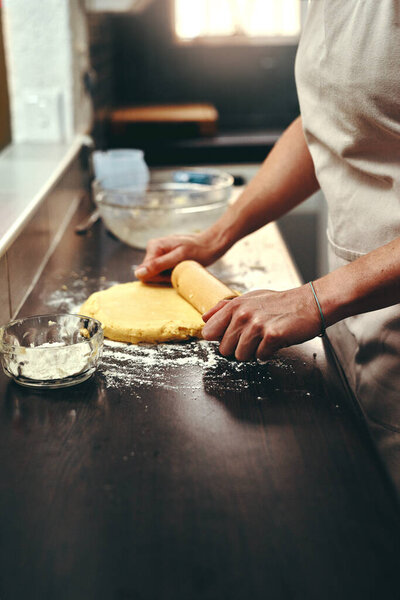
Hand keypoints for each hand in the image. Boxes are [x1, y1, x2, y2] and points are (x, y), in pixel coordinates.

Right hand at [134, 231, 224, 282]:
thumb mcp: (179, 258)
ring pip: (157, 274)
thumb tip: (138, 274)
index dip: (160, 277)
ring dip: (170, 275)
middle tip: (180, 268)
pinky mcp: (163, 258)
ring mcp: (158, 253)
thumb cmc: (198, 251)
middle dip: (165, 276)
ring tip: (182, 266)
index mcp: (153, 246)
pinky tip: (181, 266)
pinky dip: (172, 273)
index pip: (145, 273)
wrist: (210, 244)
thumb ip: (158, 265)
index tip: (175, 270)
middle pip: (150, 274)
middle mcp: (152, 249)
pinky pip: (163, 272)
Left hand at [202, 286, 321, 360]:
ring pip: (240, 356)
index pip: (209, 331)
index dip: (219, 338)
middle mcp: (243, 314)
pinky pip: (260, 357)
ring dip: (253, 352)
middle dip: (237, 348)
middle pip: (224, 349)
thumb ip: (224, 308)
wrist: (309, 304)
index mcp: (235, 306)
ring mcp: (257, 325)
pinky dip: (268, 354)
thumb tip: (205, 317)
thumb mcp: (249, 299)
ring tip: (264, 340)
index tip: (230, 337)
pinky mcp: (272, 335)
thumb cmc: (280, 303)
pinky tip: (274, 342)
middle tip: (253, 338)